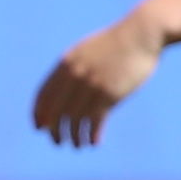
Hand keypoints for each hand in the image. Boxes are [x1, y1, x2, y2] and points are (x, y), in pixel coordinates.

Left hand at [33, 9, 165, 147]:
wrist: (142, 34)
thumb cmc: (115, 43)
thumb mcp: (86, 50)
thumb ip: (73, 67)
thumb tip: (63, 85)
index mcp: (65, 64)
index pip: (43, 95)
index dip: (38, 113)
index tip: (38, 127)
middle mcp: (75, 76)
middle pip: (56, 110)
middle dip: (53, 129)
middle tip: (56, 141)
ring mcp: (92, 85)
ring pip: (75, 118)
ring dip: (74, 136)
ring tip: (76, 145)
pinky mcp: (111, 93)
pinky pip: (96, 120)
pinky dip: (92, 134)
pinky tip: (93, 143)